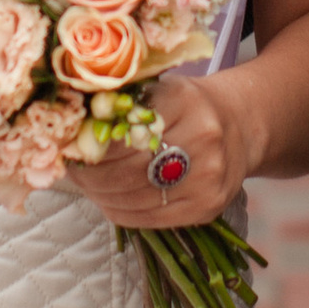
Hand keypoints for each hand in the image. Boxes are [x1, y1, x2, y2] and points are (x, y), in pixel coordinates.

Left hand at [75, 66, 258, 231]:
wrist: (240, 127)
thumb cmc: (187, 106)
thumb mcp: (159, 89)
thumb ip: (120, 105)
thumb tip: (69, 131)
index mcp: (185, 99)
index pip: (124, 129)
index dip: (91, 144)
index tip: (69, 146)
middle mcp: (203, 137)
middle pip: (128, 167)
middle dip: (91, 174)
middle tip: (72, 170)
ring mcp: (209, 177)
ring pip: (135, 197)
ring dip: (100, 195)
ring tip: (86, 184)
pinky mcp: (208, 207)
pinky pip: (148, 218)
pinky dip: (119, 211)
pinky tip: (108, 199)